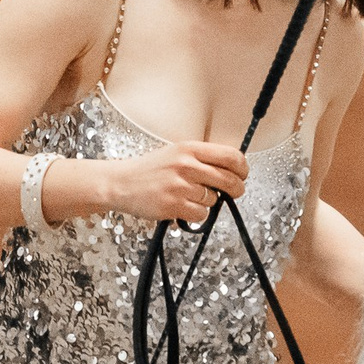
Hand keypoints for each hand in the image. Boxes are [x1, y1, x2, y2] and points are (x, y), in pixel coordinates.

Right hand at [108, 142, 249, 223]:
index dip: (242, 168)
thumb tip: (231, 170)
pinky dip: (195, 214)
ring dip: (208, 202)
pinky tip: (182, 207)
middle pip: (229, 180)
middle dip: (236, 190)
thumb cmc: (149, 170)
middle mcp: (186, 165)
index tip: (242, 174)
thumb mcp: (176, 153)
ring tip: (190, 197)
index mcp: (189, 148)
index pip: (231, 156)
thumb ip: (201, 159)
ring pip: (214, 200)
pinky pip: (200, 215)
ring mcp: (180, 186)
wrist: (121, 183)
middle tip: (234, 192)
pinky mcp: (173, 205)